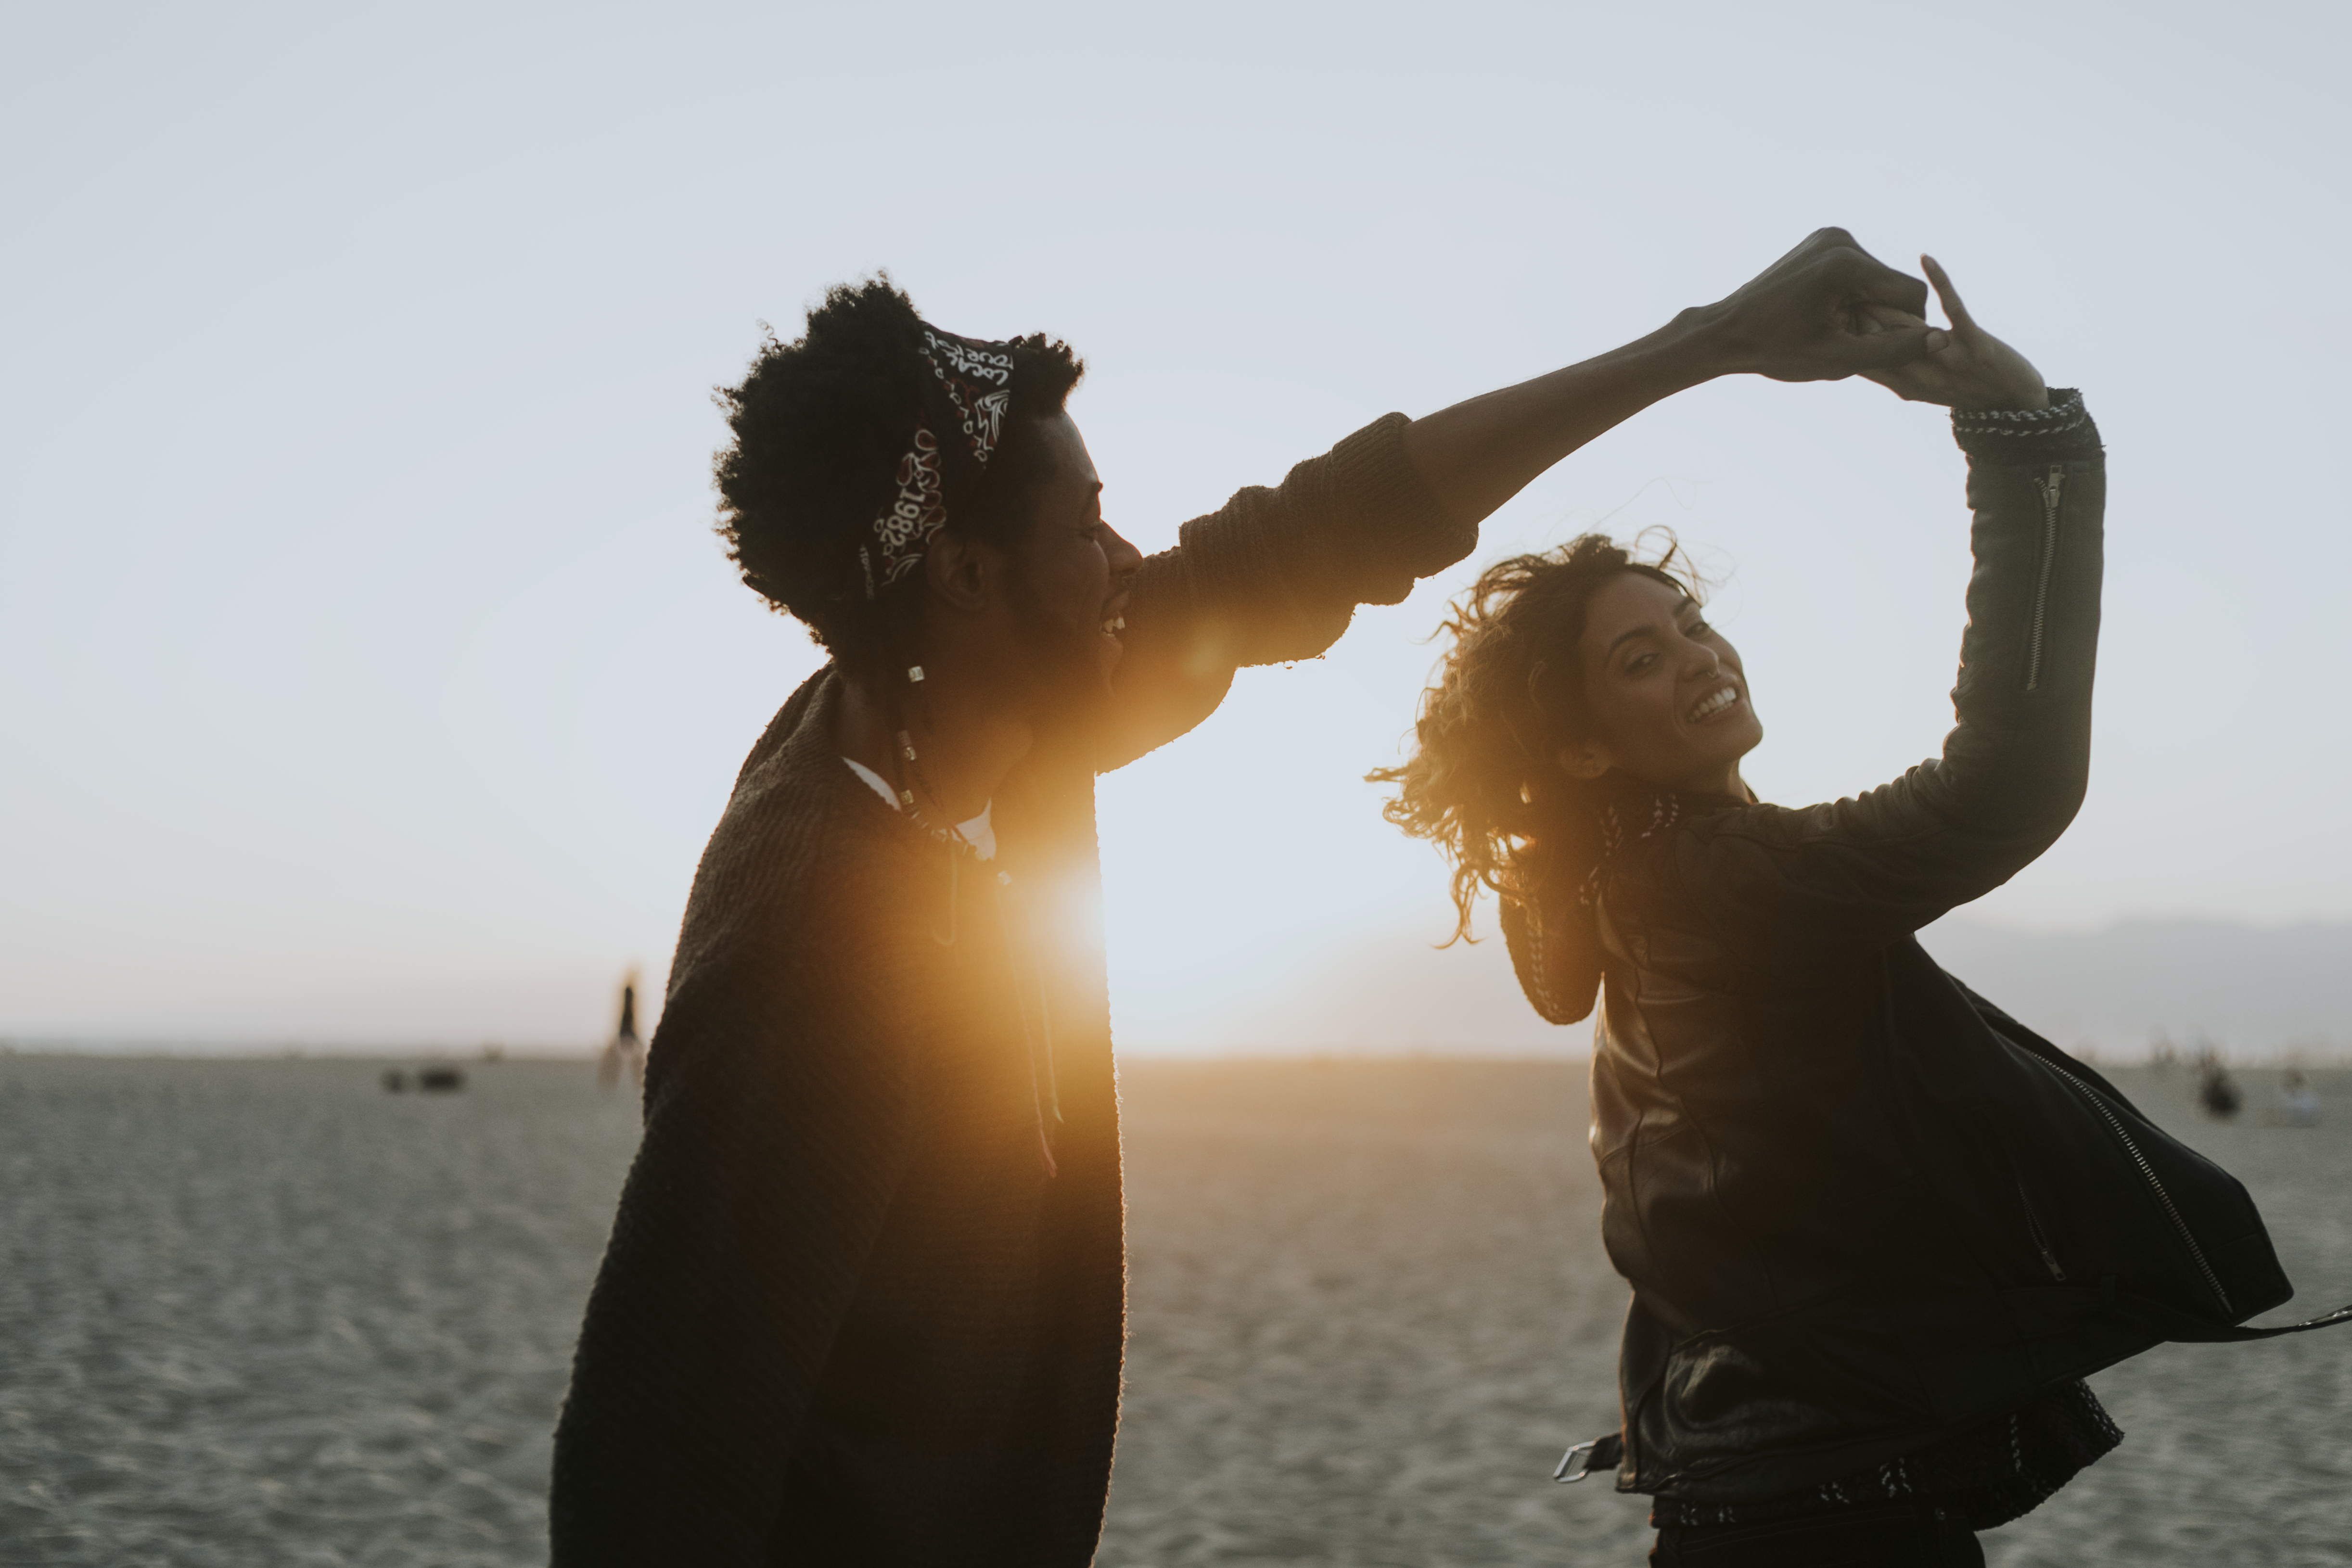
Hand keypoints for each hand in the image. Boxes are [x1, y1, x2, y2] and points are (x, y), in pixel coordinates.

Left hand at [1692, 228, 1948, 382]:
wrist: (1726, 330)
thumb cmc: (1776, 350)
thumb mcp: (1838, 359)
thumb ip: (1894, 350)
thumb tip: (1943, 339)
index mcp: (1846, 264)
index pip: (1910, 293)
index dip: (1905, 327)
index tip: (1875, 347)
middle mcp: (1840, 240)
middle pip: (1893, 283)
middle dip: (1880, 316)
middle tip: (1844, 340)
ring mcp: (1829, 236)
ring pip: (1877, 278)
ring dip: (1865, 307)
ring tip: (1829, 328)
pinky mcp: (1821, 240)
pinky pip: (1857, 270)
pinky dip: (1851, 294)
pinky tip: (1822, 313)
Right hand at [1857, 256, 2048, 410]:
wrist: (2015, 405)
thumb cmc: (1966, 388)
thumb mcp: (1922, 384)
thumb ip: (1894, 365)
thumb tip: (1862, 338)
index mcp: (1903, 385)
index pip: (1862, 358)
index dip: (1844, 334)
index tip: (1828, 311)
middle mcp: (1920, 375)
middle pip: (1878, 339)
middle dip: (1858, 313)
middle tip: (1838, 286)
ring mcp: (1947, 359)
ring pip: (1907, 324)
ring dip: (1885, 298)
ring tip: (1865, 276)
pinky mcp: (1974, 343)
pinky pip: (1953, 307)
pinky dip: (1939, 280)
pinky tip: (1925, 258)